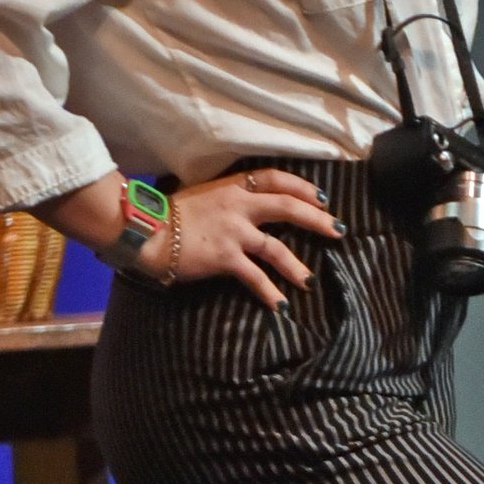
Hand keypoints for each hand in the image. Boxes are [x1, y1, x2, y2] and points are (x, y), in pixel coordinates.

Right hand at [167, 168, 343, 304]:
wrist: (146, 231)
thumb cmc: (169, 213)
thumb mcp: (203, 194)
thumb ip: (228, 197)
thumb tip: (246, 205)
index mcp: (233, 186)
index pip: (276, 179)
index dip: (302, 187)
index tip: (321, 198)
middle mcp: (239, 206)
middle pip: (288, 207)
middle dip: (317, 219)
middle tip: (337, 230)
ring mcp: (234, 232)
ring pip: (276, 248)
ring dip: (296, 266)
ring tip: (309, 280)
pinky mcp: (226, 257)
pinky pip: (255, 277)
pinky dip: (270, 292)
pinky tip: (282, 305)